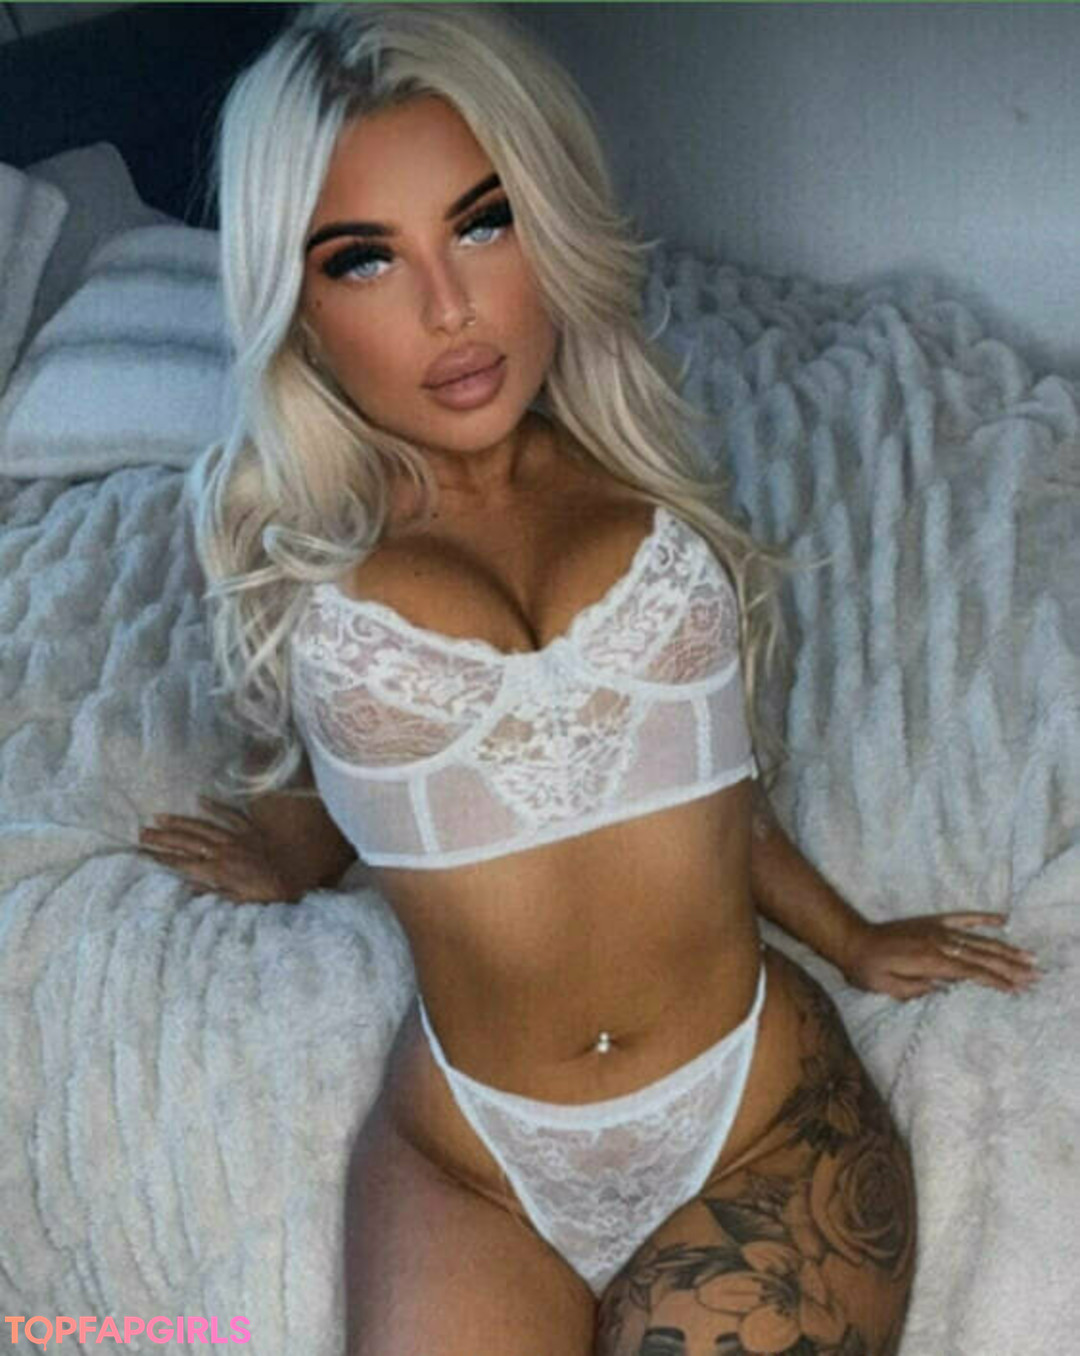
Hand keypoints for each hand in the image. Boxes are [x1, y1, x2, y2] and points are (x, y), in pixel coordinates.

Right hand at [139, 797, 297, 902]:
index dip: (162, 857)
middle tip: (140, 833)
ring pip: (202, 827)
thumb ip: (215, 893)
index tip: (142, 853)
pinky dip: (215, 806)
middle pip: (187, 842)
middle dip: (162, 838)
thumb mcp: (242, 900)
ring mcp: (236, 837)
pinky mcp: (250, 829)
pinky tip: (201, 799)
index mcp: (219, 871)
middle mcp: (223, 851)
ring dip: (180, 822)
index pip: (183, 863)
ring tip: (159, 818)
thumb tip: (190, 889)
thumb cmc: (273, 891)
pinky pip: (230, 814)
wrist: (300, 869)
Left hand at [840, 912, 1040, 998]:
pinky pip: (962, 918)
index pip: (970, 972)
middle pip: (981, 956)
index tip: (1016, 989)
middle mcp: (937, 942)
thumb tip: (944, 991)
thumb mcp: (887, 988)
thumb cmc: (867, 970)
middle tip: (1033, 976)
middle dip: (1009, 967)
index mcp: (928, 961)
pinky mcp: (932, 922)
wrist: (852, 940)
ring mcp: (936, 929)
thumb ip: (917, 991)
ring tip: (1028, 956)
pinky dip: (983, 918)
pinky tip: (1003, 920)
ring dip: (1005, 948)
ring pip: (978, 940)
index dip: (995, 981)